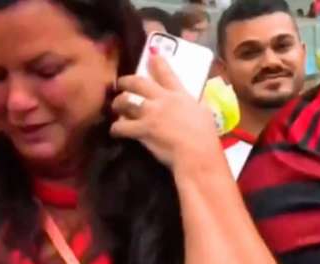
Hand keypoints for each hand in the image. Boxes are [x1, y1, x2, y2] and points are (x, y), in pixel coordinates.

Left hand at [110, 53, 219, 168]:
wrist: (196, 152)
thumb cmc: (205, 136)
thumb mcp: (204, 113)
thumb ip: (198, 104)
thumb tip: (199, 102)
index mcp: (179, 95)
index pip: (167, 74)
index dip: (157, 62)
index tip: (151, 54)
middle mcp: (162, 99)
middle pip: (139, 83)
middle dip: (127, 81)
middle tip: (120, 83)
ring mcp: (150, 113)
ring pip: (126, 101)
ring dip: (118, 104)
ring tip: (114, 107)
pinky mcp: (142, 128)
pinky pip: (121, 126)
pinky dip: (116, 129)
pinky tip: (114, 131)